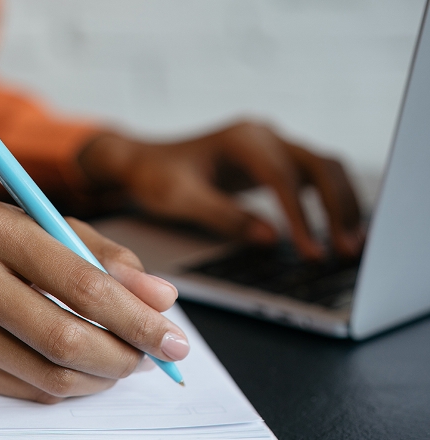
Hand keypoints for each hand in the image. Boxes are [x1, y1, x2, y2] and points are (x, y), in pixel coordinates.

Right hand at [0, 203, 186, 402]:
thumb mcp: (50, 227)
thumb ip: (108, 257)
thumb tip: (161, 299)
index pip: (81, 283)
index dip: (137, 317)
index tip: (174, 336)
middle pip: (64, 338)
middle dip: (125, 356)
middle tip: (156, 357)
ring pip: (49, 375)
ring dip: (103, 376)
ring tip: (126, 360)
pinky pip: (30, 390)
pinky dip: (72, 385)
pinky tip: (87, 369)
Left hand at [78, 120, 363, 258]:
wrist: (142, 162)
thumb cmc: (155, 176)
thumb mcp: (180, 199)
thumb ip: (223, 216)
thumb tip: (269, 237)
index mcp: (241, 139)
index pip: (282, 176)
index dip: (300, 215)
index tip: (309, 250)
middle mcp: (263, 135)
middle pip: (319, 165)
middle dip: (338, 207)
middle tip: (348, 249)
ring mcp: (271, 146)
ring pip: (324, 168)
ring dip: (342, 204)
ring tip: (352, 245)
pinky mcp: (273, 162)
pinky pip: (313, 178)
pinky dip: (330, 202)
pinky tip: (338, 231)